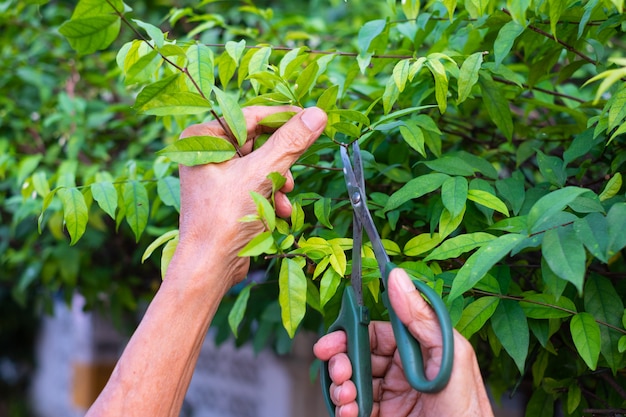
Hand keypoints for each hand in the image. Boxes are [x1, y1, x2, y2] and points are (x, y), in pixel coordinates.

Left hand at [173, 105, 326, 284]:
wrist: (210, 265)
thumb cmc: (225, 217)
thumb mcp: (262, 174)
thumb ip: (290, 142)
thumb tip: (317, 114)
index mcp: (203, 138)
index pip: (251, 116)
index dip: (284, 117)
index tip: (312, 119)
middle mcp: (206, 151)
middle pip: (258, 141)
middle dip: (281, 160)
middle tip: (294, 170)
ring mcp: (217, 174)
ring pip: (261, 164)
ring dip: (279, 180)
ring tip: (284, 196)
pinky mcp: (227, 194)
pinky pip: (256, 182)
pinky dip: (271, 194)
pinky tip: (280, 210)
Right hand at [313, 268, 493, 416]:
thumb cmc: (467, 409)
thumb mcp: (449, 355)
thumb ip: (421, 317)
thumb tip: (397, 277)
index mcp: (420, 350)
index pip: (377, 332)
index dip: (353, 332)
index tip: (334, 336)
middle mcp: (403, 372)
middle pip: (359, 356)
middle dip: (341, 359)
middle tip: (337, 368)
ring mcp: (392, 398)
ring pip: (352, 382)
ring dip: (339, 385)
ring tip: (344, 394)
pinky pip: (353, 409)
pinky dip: (343, 409)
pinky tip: (347, 411)